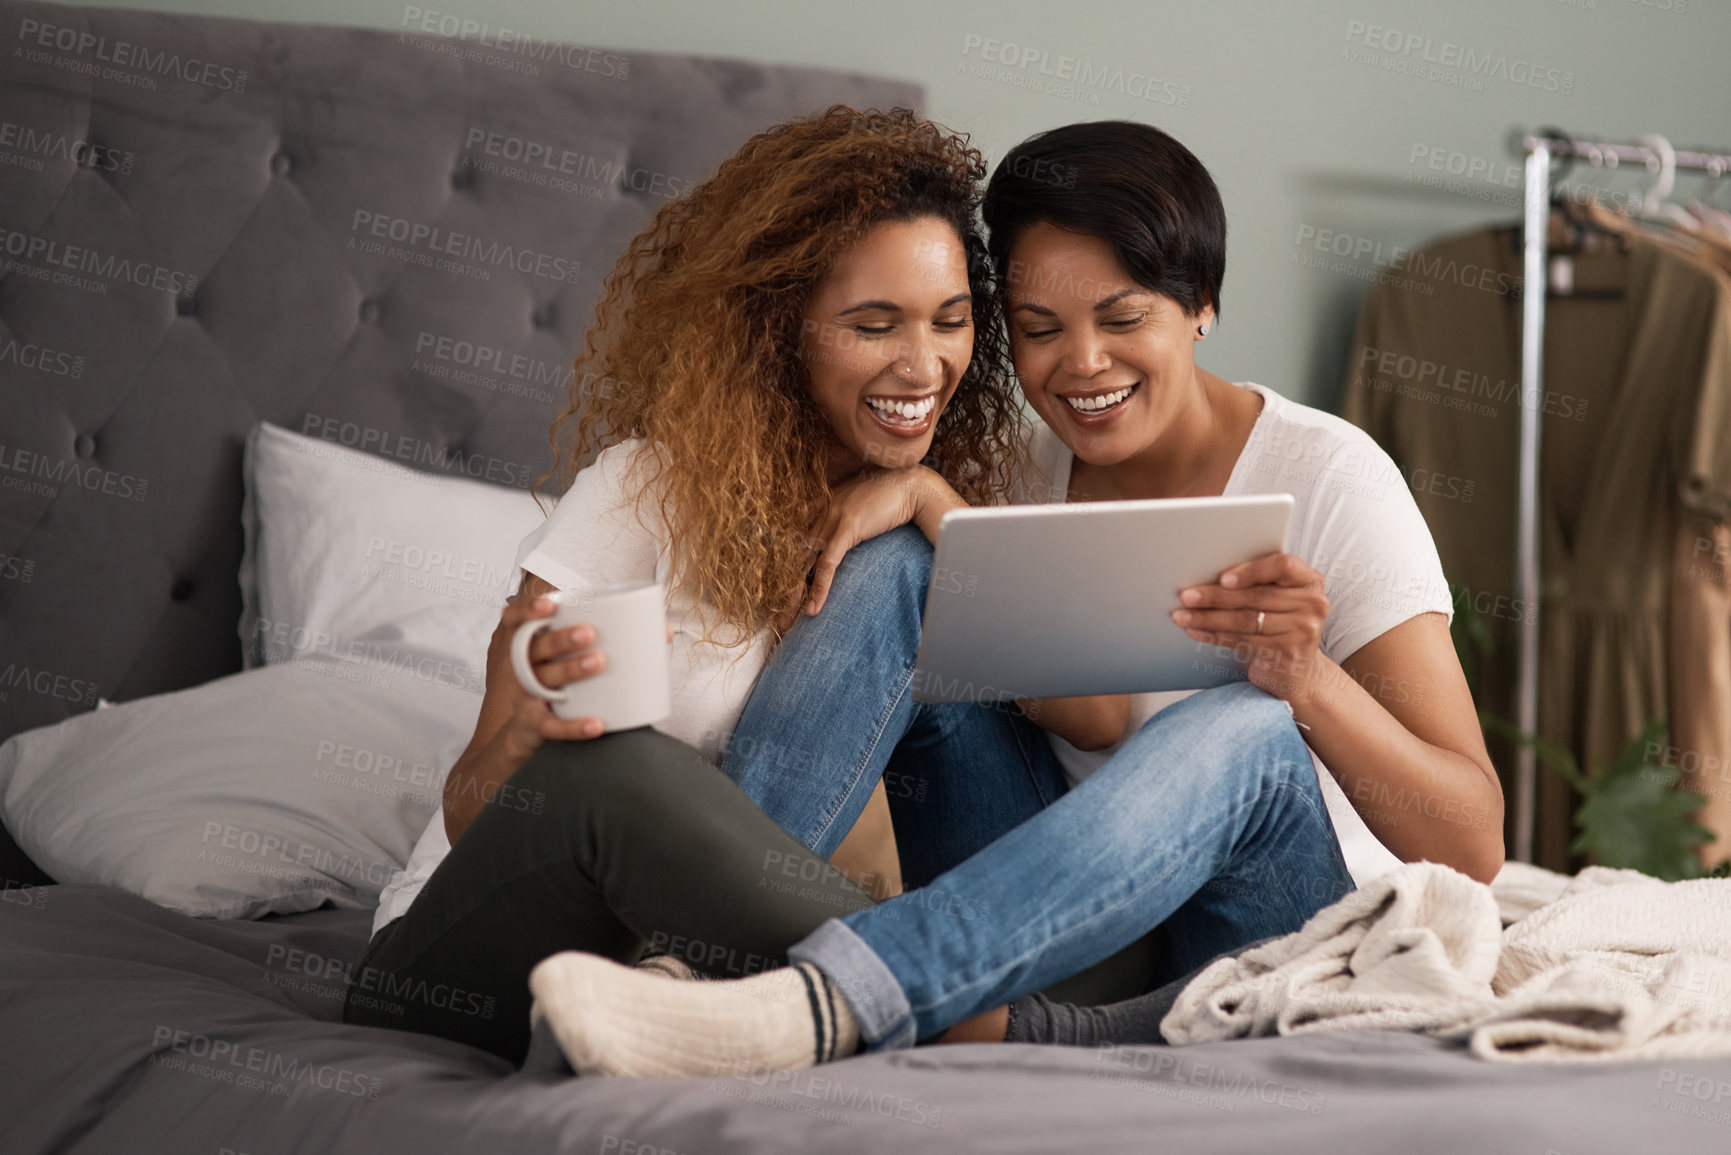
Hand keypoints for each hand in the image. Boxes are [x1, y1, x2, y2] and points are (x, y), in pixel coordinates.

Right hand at [482, 591, 610, 760]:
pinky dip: (575, 726)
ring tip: (598, 662)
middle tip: (590, 633)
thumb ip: (605, 638)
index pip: (517, 620)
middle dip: (561, 639)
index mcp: (529, 644)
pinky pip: (552, 726)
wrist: (526, 730)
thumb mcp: (566, 658)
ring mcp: (526, 695)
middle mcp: (521, 667)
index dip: (528, 610)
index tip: (550, 605)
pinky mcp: (534, 724)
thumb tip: (665, 632)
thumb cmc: (558, 681)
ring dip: (571, 670)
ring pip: (544, 680)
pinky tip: (597, 724)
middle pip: (536, 648)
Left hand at [776, 465, 957, 629]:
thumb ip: (852, 525)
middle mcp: (823, 514)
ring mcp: (833, 520)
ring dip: (796, 596)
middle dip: (788, 591)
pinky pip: (828, 563)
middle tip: (780, 619)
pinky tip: (813, 608)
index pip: (801, 549)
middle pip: (797, 559)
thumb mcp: (864, 512)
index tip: (789, 598)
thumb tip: (851, 544)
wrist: (913, 485)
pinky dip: (820, 587)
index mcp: (824, 510)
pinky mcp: (847, 528)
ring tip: (788, 622)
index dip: (793, 575)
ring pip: (806, 565)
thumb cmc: (894, 497)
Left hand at [1171, 552, 1329, 703]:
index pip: (1282, 565)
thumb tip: (1213, 573)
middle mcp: (1312, 604)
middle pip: (1256, 596)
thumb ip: (1259, 582)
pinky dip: (1214, 636)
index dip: (1251, 571)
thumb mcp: (1278, 599)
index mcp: (1309, 581)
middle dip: (1215, 596)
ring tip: (1182, 615)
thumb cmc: (1280, 625)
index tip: (1222, 578)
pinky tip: (1195, 631)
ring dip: (1208, 617)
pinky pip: (1243, 641)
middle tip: (1186, 596)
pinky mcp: (1287, 653)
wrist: (1299, 671)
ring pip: (1246, 620)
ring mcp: (1303, 630)